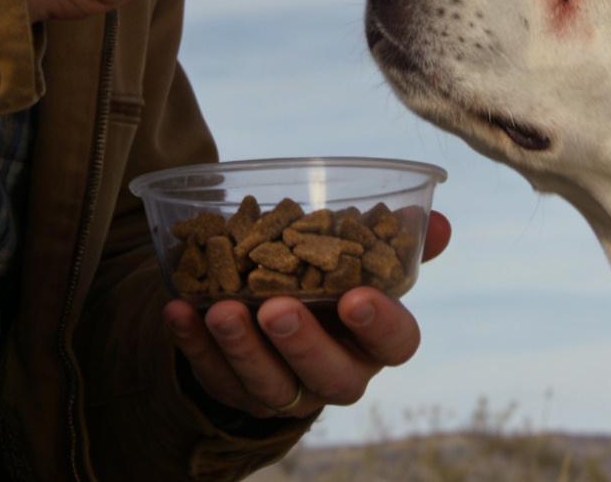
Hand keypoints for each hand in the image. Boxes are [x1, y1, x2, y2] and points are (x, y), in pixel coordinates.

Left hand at [166, 211, 450, 419]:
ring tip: (221, 309)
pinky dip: (193, 344)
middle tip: (278, 308)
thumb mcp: (358, 258)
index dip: (380, 326)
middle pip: (331, 377)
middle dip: (303, 344)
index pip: (395, 344)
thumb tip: (431, 220)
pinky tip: (179, 310)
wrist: (271, 326)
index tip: (357, 297)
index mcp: (374, 340)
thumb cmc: (327, 283)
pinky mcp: (233, 390)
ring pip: (267, 384)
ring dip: (243, 348)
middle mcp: (335, 373)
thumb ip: (394, 239)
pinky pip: (211, 376)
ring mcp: (283, 390)